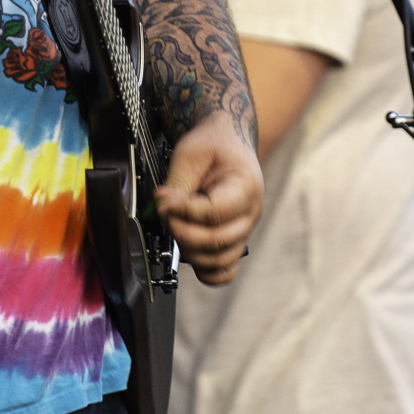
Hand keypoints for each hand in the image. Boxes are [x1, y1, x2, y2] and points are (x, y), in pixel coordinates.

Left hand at [154, 110, 264, 285]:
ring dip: (188, 249)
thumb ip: (178, 184)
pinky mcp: (234, 240)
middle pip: (216, 240)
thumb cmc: (214, 145)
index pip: (214, 213)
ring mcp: (244, 230)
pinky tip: (189, 252)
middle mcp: (250, 213)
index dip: (183, 211)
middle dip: (181, 230)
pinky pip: (225, 271)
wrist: (229, 142)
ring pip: (219, 260)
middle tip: (164, 212)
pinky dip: (206, 271)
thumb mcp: (191, 153)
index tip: (163, 201)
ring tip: (175, 226)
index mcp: (245, 187)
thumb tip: (164, 208)